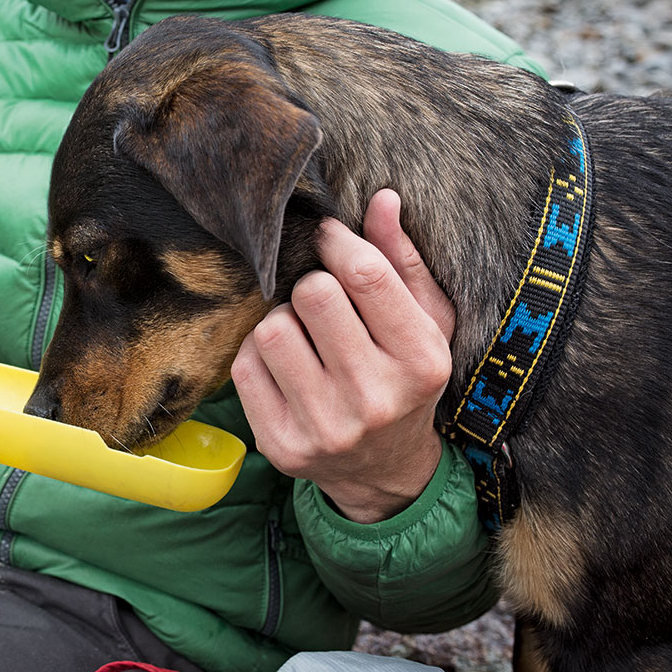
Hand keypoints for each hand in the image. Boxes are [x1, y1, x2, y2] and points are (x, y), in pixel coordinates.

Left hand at [231, 189, 454, 522]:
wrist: (384, 472)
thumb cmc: (405, 380)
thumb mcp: (426, 322)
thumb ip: (403, 260)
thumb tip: (382, 199)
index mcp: (421, 362)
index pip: (366, 275)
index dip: (337, 242)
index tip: (327, 236)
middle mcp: (375, 400)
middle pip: (312, 296)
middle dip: (311, 285)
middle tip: (320, 300)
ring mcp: (325, 428)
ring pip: (271, 330)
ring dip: (282, 321)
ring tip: (304, 336)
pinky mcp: (281, 445)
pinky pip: (245, 367)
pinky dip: (258, 355)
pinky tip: (284, 365)